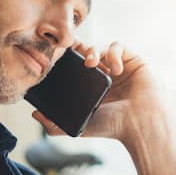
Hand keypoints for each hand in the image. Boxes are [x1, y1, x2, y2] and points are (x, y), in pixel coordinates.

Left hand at [31, 41, 163, 144]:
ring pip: (100, 47)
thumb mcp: (80, 126)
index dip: (66, 58)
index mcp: (92, 87)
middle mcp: (105, 75)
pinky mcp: (132, 60)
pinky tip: (115, 69)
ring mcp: (119, 66)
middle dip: (77, 49)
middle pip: (87, 52)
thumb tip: (35, 114)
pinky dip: (113, 53)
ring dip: (93, 51)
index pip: (75, 66)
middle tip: (70, 52)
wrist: (140, 124)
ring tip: (91, 63)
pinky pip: (118, 46)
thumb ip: (56, 124)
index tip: (56, 56)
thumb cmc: (114, 127)